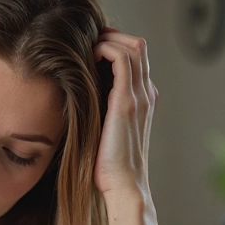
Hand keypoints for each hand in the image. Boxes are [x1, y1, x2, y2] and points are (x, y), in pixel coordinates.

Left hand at [92, 28, 157, 203]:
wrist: (124, 187)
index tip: (91, 49)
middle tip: (88, 41)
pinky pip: (122, 60)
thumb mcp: (105, 132)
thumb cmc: (110, 167)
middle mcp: (146, 95)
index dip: (116, 47)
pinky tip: (88, 57)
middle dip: (113, 37)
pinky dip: (105, 50)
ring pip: (134, 47)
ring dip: (109, 39)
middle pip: (138, 47)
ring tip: (87, 45)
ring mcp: (139, 97)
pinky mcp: (127, 102)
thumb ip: (101, 112)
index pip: (136, 59)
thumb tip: (78, 98)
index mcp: (143, 100)